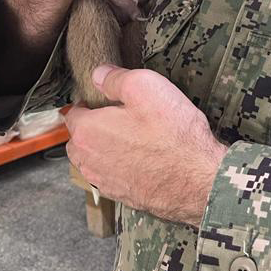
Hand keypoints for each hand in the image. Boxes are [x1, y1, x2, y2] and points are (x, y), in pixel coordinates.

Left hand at [64, 63, 227, 226]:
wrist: (197, 178)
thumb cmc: (172, 133)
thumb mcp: (145, 86)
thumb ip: (114, 78)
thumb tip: (97, 74)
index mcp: (87, 131)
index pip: (72, 112)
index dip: (88, 102)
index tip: (104, 98)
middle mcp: (89, 160)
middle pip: (79, 139)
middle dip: (92, 127)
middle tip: (118, 117)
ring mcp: (104, 181)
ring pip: (93, 160)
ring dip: (104, 148)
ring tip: (130, 138)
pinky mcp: (121, 196)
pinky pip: (110, 176)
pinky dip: (119, 167)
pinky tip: (141, 158)